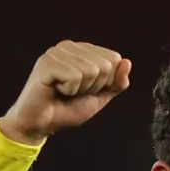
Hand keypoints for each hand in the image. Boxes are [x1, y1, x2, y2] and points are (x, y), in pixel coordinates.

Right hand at [0, 41, 131, 144]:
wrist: (42, 124)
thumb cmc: (67, 108)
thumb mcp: (99, 97)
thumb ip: (116, 82)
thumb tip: (127, 62)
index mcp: (83, 50)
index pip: (114, 59)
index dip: (106, 82)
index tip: (86, 90)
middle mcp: (70, 46)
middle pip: (105, 65)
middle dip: (94, 86)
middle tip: (74, 93)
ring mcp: (57, 52)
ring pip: (91, 70)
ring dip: (80, 90)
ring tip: (64, 92)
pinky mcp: (47, 62)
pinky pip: (75, 76)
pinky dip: (69, 90)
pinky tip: (56, 90)